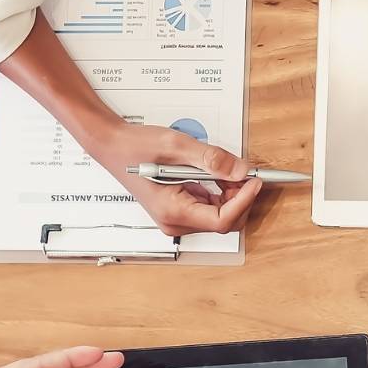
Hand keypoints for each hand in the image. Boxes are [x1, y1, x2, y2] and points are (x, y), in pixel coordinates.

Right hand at [93, 123, 262, 236]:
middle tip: (245, 172)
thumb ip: (212, 159)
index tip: (254, 181)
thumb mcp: (178, 146)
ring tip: (229, 169)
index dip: (243, 201)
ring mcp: (176, 218)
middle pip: (223, 221)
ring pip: (219, 215)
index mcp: (173, 211)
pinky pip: (209, 208)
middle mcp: (174, 221)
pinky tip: (217, 174)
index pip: (221, 220)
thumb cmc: (135, 147)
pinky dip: (220, 192)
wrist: (113, 146)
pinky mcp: (179, 210)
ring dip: (231, 194)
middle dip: (240, 198)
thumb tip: (240, 170)